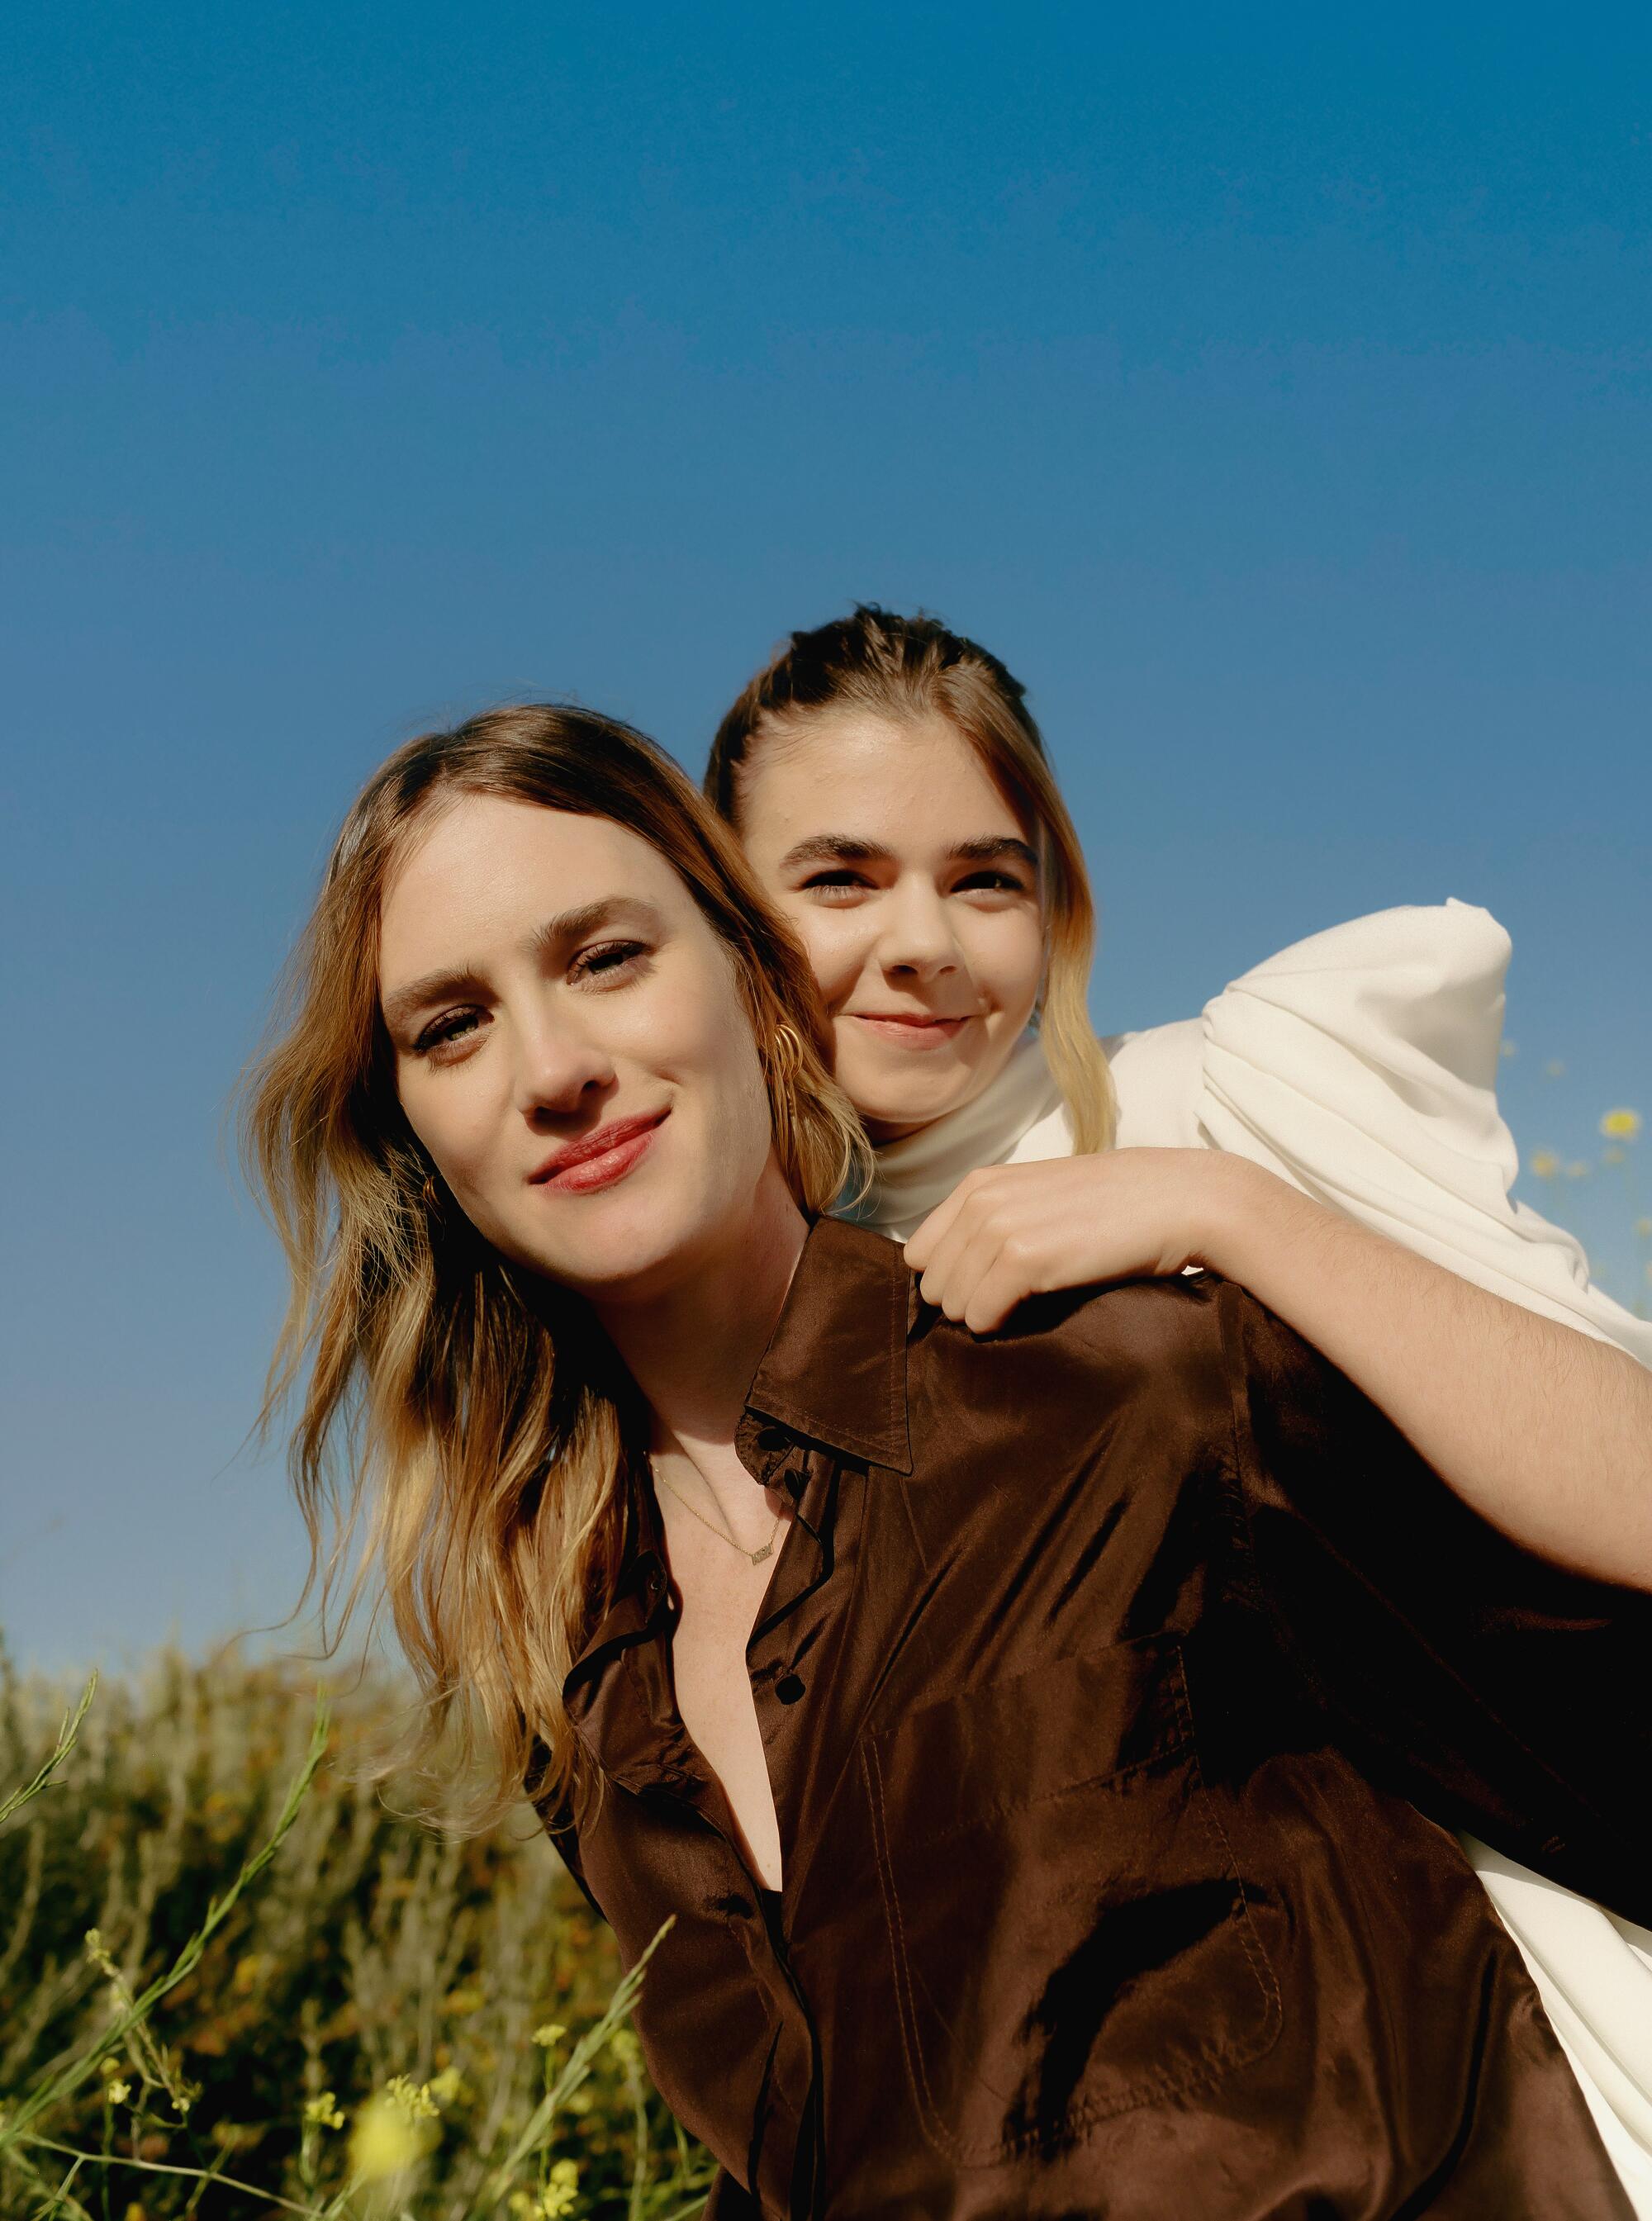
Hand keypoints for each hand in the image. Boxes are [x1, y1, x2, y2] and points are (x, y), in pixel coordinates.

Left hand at [903, 1149, 1262, 1333]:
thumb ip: (996, 1222)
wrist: (1182, 1201)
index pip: (921, 1252)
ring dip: (983, 1317)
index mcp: (980, 1184)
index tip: (987, 1289)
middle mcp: (982, 1200)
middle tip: (1011, 1305)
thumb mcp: (1042, 1199)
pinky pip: (980, 1315)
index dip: (952, 1278)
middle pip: (932, 1282)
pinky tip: (1032, 1316)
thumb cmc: (1118, 1208)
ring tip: (1027, 1309)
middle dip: (964, 1301)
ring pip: (952, 1303)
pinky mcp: (1025, 1258)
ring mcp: (1000, 1227)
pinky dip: (998, 1327)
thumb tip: (953, 1276)